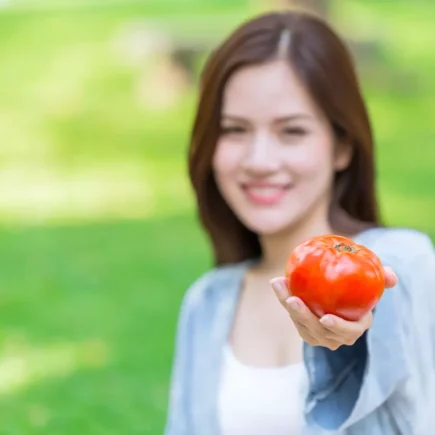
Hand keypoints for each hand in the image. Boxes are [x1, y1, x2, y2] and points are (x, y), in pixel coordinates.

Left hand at [270, 267, 397, 350]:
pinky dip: (284, 300)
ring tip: (280, 285)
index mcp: (357, 326)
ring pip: (302, 325)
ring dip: (289, 306)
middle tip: (292, 299)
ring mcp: (320, 336)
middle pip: (319, 331)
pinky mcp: (305, 329)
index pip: (349, 331)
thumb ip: (383, 278)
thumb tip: (392, 277)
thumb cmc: (358, 287)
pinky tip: (278, 283)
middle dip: (304, 317)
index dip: (338, 327)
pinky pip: (293, 317)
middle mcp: (338, 337)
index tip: (326, 317)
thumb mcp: (372, 281)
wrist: (339, 294)